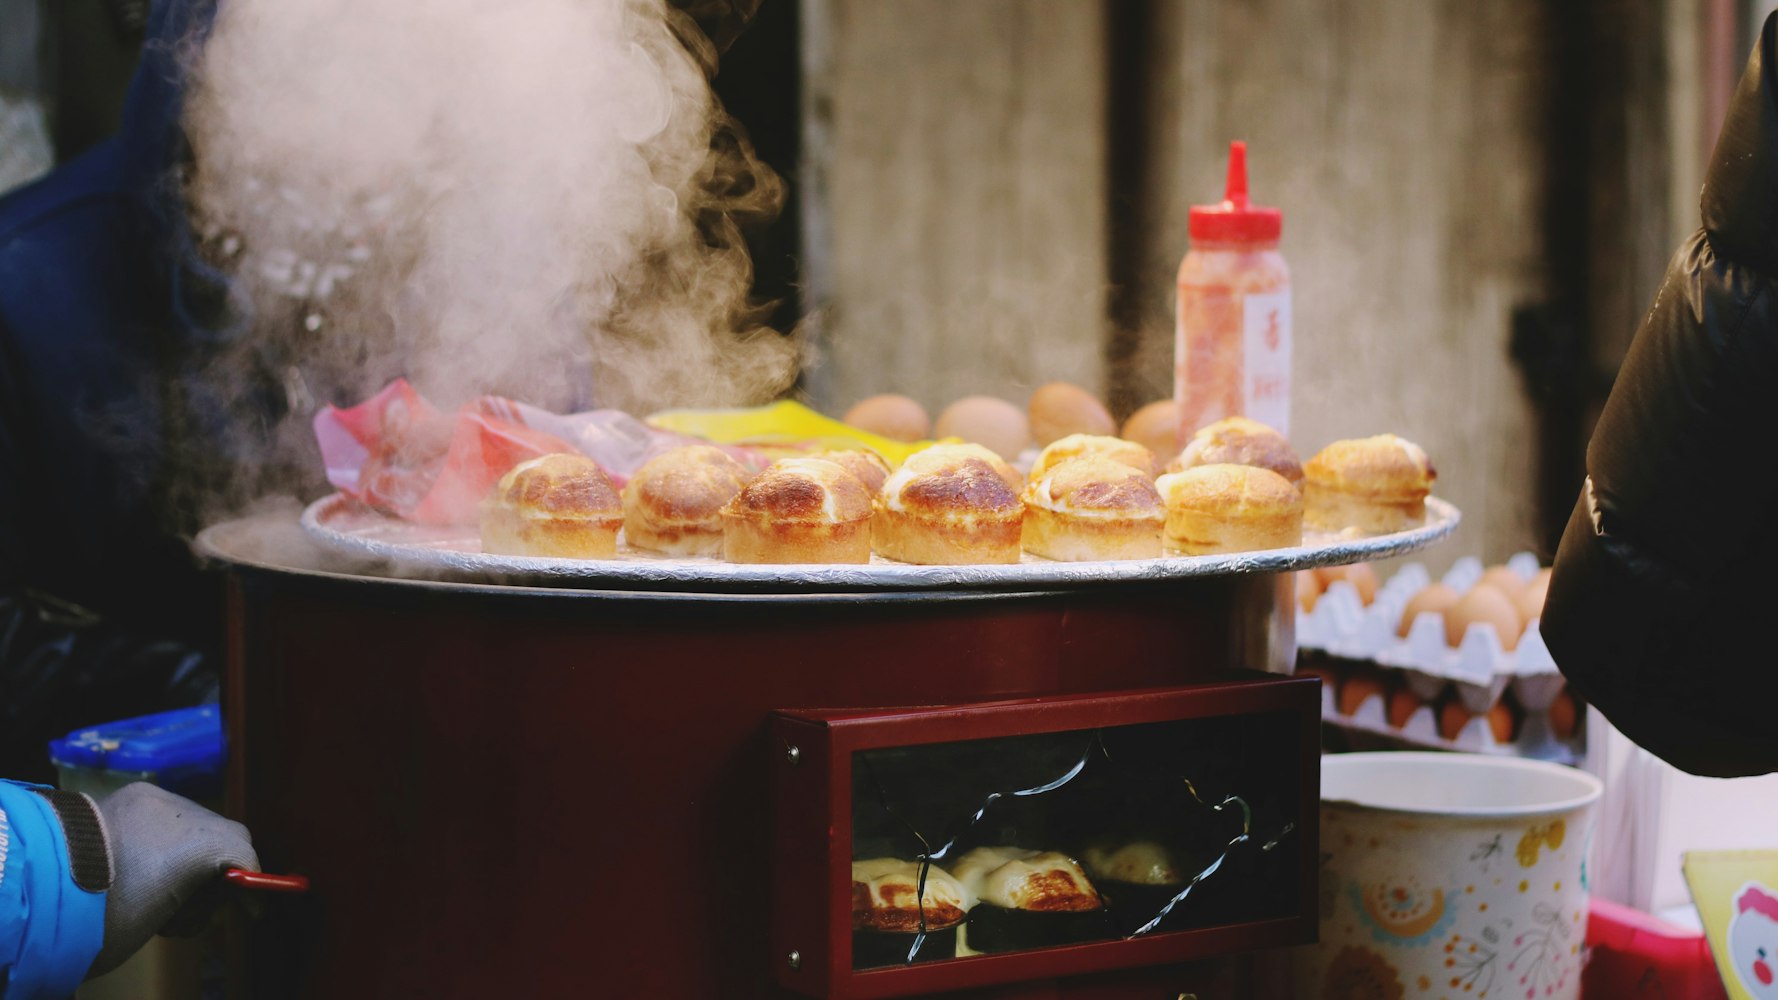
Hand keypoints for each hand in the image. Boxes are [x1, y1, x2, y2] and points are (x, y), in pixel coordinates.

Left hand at [87, 782, 258, 976]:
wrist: (35, 886)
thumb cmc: (103, 916)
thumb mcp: (158, 921)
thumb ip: (191, 902)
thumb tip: (200, 895)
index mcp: (201, 844)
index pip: (245, 855)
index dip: (252, 882)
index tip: (249, 907)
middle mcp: (184, 811)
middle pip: (220, 835)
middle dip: (215, 870)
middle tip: (196, 906)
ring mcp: (151, 799)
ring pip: (190, 823)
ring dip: (186, 855)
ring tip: (158, 892)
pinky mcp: (123, 797)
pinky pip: (159, 817)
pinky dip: (161, 841)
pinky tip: (139, 867)